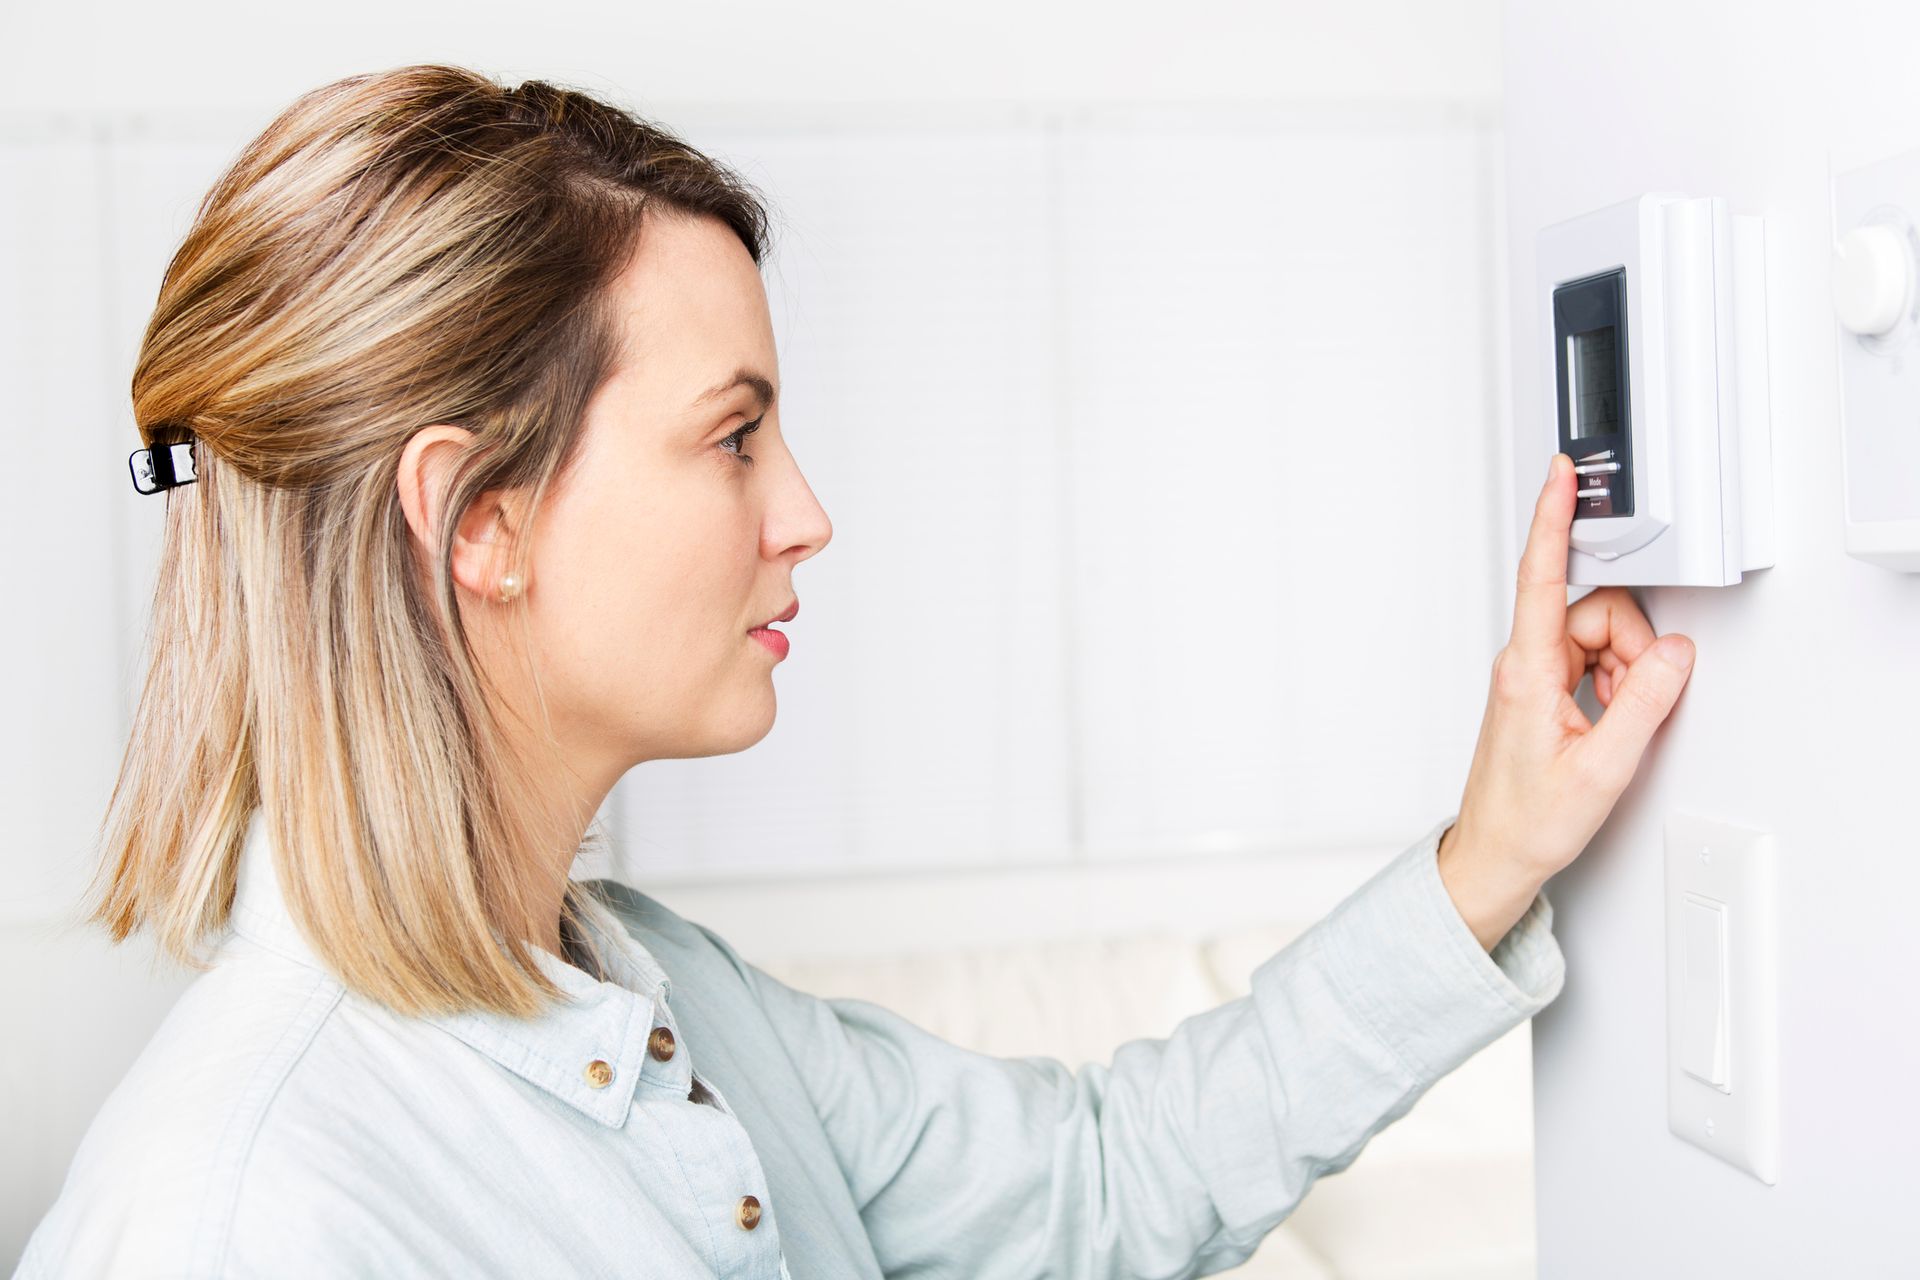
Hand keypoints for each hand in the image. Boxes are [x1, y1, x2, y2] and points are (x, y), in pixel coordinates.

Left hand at [1436, 452, 1696, 949]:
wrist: (1496, 854)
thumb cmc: (1530, 820)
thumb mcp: (1604, 767)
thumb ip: (1646, 702)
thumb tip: (1676, 654)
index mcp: (1526, 671)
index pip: (1541, 575)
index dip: (1552, 519)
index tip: (1559, 475)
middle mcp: (1523, 663)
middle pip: (1598, 612)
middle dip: (1632, 650)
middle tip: (1631, 704)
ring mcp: (1531, 675)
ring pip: (1602, 639)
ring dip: (1625, 674)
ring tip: (1612, 724)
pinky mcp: (1542, 688)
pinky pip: (1594, 662)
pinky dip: (1614, 686)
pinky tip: (1608, 722)